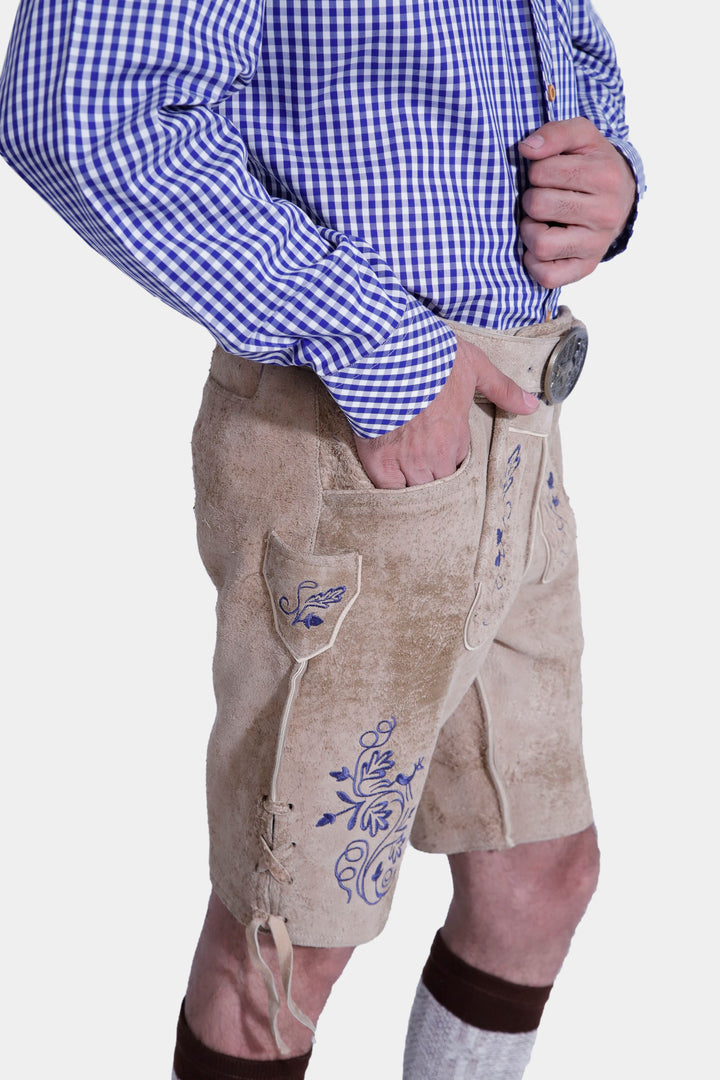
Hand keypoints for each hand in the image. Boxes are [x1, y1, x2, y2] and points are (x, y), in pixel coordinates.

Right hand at [353, 336, 537, 487]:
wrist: (387, 354)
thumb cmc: (430, 358)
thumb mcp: (474, 365)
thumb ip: (502, 389)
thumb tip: (531, 406)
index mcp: (456, 437)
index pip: (459, 461)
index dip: (451, 452)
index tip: (442, 439)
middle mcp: (433, 455)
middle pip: (439, 481)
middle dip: (435, 472)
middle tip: (424, 455)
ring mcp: (404, 460)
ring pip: (416, 489)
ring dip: (414, 481)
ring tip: (406, 466)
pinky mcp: (377, 460)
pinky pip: (388, 489)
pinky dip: (390, 487)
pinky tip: (389, 475)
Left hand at [518, 117, 636, 287]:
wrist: (622, 199)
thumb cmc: (593, 165)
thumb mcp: (582, 137)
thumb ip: (555, 133)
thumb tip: (526, 149)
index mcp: (605, 176)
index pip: (542, 172)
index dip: (536, 171)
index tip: (548, 174)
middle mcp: (605, 213)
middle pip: (538, 205)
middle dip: (531, 199)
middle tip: (543, 198)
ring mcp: (596, 244)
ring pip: (541, 244)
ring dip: (529, 231)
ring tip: (539, 222)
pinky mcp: (585, 268)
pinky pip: (547, 276)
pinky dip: (534, 263)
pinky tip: (540, 246)